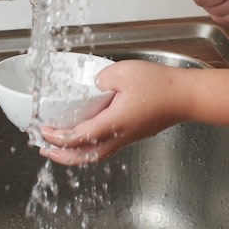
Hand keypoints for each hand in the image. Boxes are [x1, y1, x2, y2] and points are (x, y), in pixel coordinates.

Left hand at [39, 60, 184, 164]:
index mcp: (112, 124)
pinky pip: (106, 147)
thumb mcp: (123, 72)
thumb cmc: (160, 86)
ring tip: (62, 146)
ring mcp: (128, 138)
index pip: (77, 138)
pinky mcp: (134, 134)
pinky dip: (90, 146)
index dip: (56, 137)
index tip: (43, 131)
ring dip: (75, 153)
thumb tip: (93, 85)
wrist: (185, 96)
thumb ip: (101, 78)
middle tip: (45, 149)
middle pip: (84, 156)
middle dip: (62, 155)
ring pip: (95, 154)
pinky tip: (88, 134)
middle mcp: (119, 136)